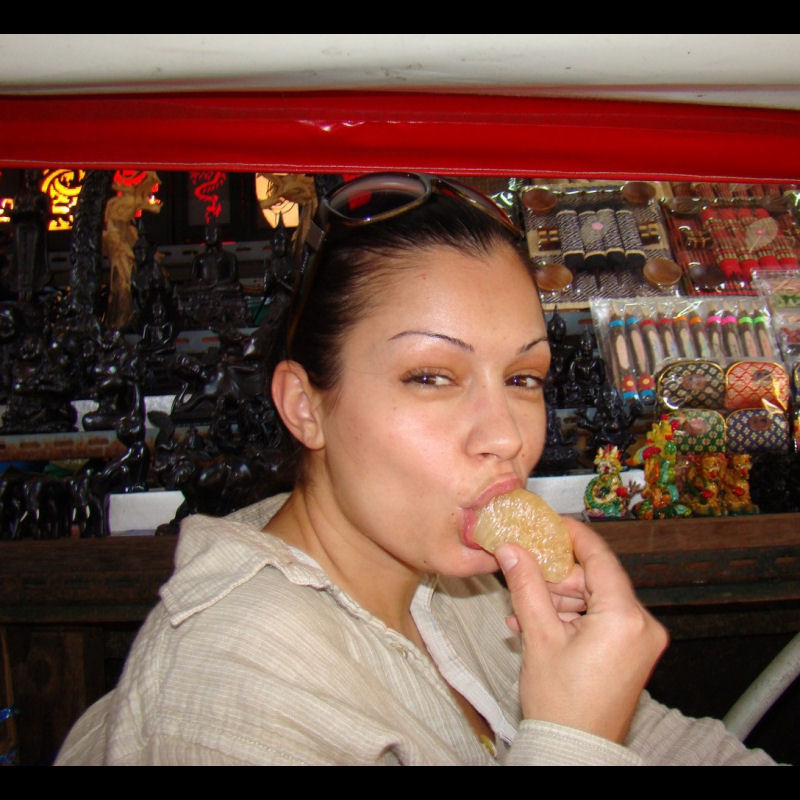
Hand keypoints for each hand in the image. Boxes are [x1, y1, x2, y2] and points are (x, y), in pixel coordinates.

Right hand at [496, 516, 667, 743]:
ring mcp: (640, 642)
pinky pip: (602, 620)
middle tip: (526, 571)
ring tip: (523, 607)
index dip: (574, 536)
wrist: (575, 752)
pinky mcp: (632, 653)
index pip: (601, 559)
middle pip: (597, 581)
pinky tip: (538, 623)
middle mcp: (643, 626)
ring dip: (560, 600)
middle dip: (558, 577)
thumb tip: (511, 549)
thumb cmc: (561, 703)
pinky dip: (572, 618)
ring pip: (597, 600)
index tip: (552, 523)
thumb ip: (526, 586)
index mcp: (626, 618)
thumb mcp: (539, 638)